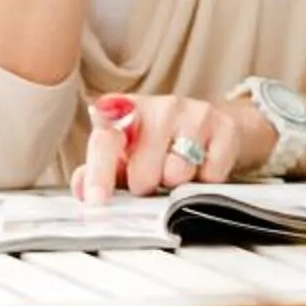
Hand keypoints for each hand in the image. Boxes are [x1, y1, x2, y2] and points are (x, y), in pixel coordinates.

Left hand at [72, 93, 265, 203]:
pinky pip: (210, 174)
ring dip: (176, 182)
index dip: (99, 173)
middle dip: (144, 185)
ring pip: (178, 171)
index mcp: (123, 111)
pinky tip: (200, 168)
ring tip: (174, 173)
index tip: (97, 200)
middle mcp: (157, 105)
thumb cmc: (155, 147)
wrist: (209, 129)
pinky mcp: (223, 126)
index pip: (105, 140)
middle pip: (143, 168)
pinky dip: (204, 181)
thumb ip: (96, 172)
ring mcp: (193, 112)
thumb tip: (82, 189)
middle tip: (148, 182)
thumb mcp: (122, 157)